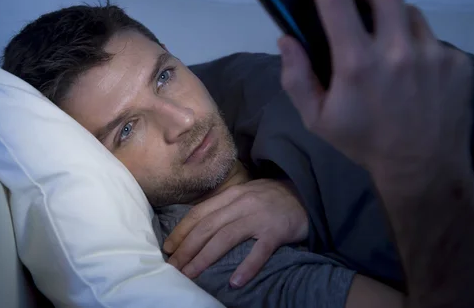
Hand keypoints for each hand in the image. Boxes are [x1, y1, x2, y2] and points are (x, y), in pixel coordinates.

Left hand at [163, 179, 307, 287]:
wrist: (306, 192)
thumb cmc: (271, 197)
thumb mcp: (245, 194)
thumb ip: (224, 206)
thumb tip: (197, 226)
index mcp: (232, 195)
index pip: (199, 213)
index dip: (181, 231)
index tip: (168, 247)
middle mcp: (242, 204)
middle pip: (207, 227)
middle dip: (186, 248)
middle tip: (174, 267)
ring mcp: (259, 217)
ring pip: (226, 238)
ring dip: (205, 258)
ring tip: (191, 275)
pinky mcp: (276, 231)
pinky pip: (259, 251)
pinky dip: (246, 267)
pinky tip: (235, 282)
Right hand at [278, 0, 473, 182]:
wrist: (422, 167)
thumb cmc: (363, 141)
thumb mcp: (317, 119)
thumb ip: (296, 77)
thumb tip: (287, 38)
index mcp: (357, 64)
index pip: (337, 3)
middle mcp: (397, 52)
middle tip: (364, 14)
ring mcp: (433, 55)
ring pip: (411, 13)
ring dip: (396, 23)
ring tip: (392, 52)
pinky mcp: (458, 62)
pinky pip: (434, 39)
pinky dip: (420, 49)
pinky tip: (416, 76)